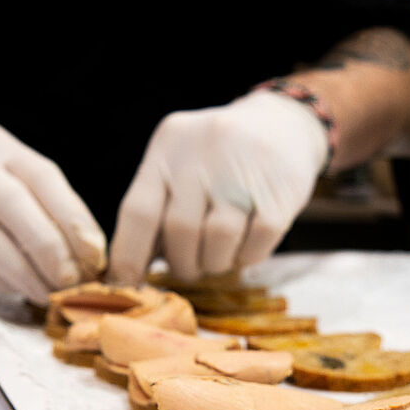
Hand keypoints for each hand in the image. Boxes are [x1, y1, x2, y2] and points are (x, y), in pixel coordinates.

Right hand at [0, 120, 105, 304]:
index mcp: (1, 147)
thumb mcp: (8, 177)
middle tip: (73, 281)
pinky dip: (0, 279)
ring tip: (49, 293)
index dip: (74, 219)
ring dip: (26, 274)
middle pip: (17, 207)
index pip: (45, 177)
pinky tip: (18, 289)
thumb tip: (89, 252)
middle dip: (52, 250)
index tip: (95, 255)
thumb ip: (44, 203)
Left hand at [108, 90, 327, 283]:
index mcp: (167, 147)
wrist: (282, 124)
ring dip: (215, 262)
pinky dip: (247, 257)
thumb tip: (129, 271)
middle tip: (190, 267)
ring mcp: (243, 169)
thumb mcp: (179, 165)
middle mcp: (201, 152)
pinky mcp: (279, 190)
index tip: (127, 284)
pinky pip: (256, 244)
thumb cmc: (218, 159)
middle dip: (182, 263)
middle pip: (180, 230)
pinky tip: (246, 246)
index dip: (129, 256)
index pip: (138, 211)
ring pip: (219, 239)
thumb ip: (156, 208)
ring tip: (218, 256)